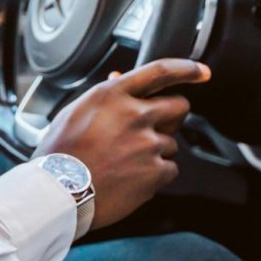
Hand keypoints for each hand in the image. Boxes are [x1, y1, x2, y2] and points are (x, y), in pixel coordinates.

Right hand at [35, 58, 210, 229]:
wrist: (60, 191)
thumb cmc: (61, 152)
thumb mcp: (75, 112)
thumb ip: (104, 95)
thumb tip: (119, 77)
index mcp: (114, 95)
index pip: (160, 72)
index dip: (186, 69)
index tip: (201, 72)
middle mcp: (135, 115)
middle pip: (178, 106)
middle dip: (172, 116)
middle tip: (156, 128)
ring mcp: (148, 144)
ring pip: (171, 142)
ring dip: (156, 150)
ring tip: (126, 162)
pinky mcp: (156, 172)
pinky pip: (170, 169)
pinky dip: (156, 174)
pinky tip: (131, 178)